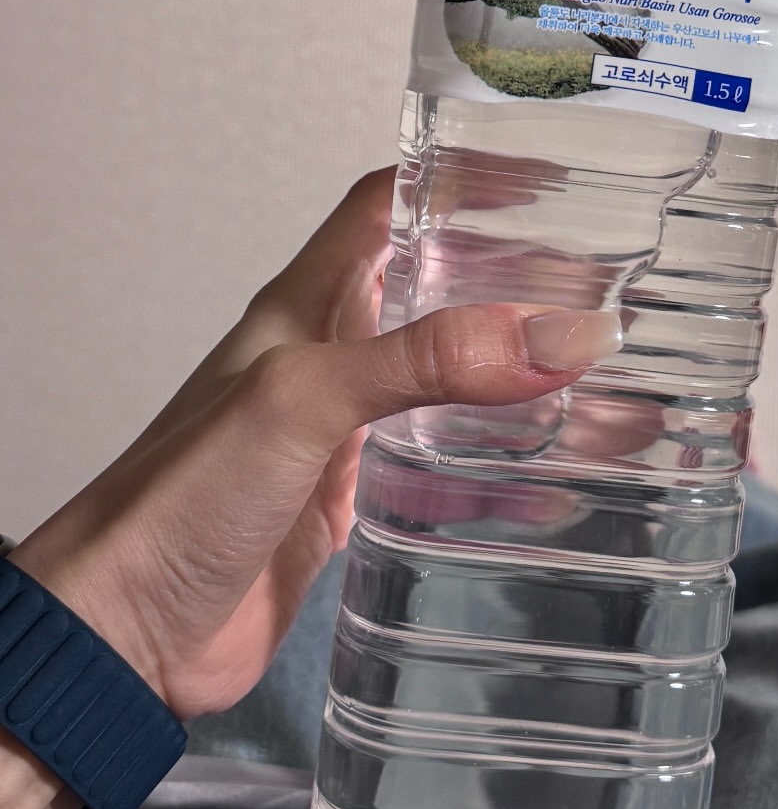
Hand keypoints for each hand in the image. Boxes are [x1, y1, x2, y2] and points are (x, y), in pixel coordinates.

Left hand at [9, 168, 621, 723]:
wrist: (125, 632)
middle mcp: (328, 358)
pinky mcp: (350, 507)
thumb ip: (424, 361)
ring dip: (528, 386)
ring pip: (453, 388)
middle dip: (521, 287)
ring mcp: (341, 434)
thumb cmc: (177, 499)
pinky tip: (562, 484)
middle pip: (438, 295)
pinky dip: (506, 475)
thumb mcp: (303, 399)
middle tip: (612, 290)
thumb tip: (552, 335)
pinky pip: (445, 476)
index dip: (460, 179)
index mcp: (305, 305)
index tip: (550, 176)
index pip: (388, 207)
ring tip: (620, 389)